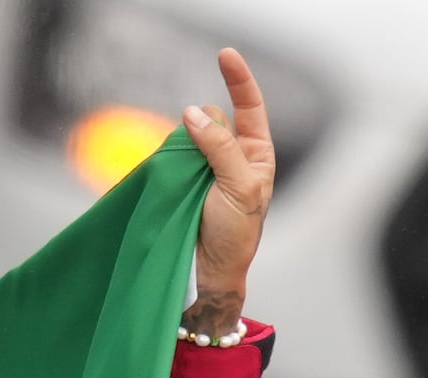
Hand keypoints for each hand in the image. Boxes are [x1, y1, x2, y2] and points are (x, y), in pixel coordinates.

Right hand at [181, 47, 272, 337]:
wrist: (208, 272)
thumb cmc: (235, 236)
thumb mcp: (239, 188)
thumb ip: (219, 148)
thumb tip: (194, 112)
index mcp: (257, 155)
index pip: (249, 107)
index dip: (238, 79)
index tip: (225, 54)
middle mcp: (232, 155)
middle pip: (213, 118)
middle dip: (205, 132)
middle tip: (206, 175)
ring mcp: (205, 164)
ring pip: (189, 134)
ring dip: (186, 151)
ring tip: (193, 190)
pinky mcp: (182, 176)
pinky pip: (171, 152)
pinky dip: (170, 161)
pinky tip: (175, 186)